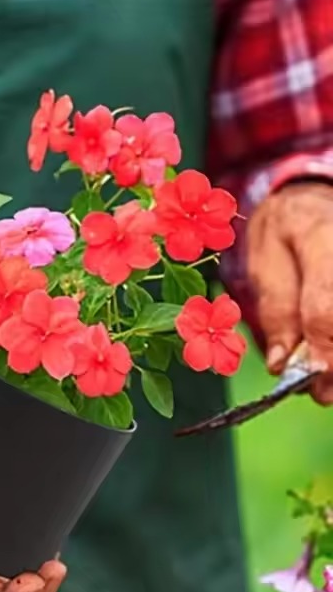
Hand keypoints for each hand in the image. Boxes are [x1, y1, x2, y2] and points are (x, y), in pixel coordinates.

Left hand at [248, 181, 332, 402]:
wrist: (313, 196)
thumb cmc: (283, 232)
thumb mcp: (265, 263)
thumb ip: (276, 309)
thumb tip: (281, 362)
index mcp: (322, 239)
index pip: (325, 308)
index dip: (322, 351)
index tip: (312, 384)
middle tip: (323, 395)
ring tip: (327, 384)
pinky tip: (329, 355)